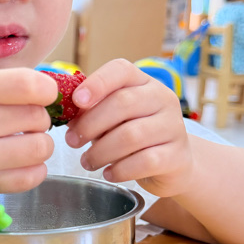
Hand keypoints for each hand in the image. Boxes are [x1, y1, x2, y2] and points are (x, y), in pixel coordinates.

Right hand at [0, 68, 58, 203]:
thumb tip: (44, 90)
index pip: (31, 85)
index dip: (45, 90)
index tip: (39, 94)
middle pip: (38, 117)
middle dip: (36, 118)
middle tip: (19, 122)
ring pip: (40, 148)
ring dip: (38, 145)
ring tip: (21, 142)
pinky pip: (30, 178)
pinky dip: (34, 170)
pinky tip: (20, 163)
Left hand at [64, 59, 194, 197]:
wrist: (173, 163)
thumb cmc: (134, 134)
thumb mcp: (113, 117)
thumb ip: (92, 112)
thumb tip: (66, 115)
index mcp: (143, 82)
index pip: (121, 70)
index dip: (97, 83)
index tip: (76, 101)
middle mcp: (162, 99)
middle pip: (123, 103)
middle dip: (90, 124)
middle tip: (72, 141)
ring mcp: (173, 126)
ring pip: (131, 135)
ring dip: (101, 151)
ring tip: (87, 161)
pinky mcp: (177, 156)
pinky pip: (144, 161)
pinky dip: (120, 169)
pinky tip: (108, 173)